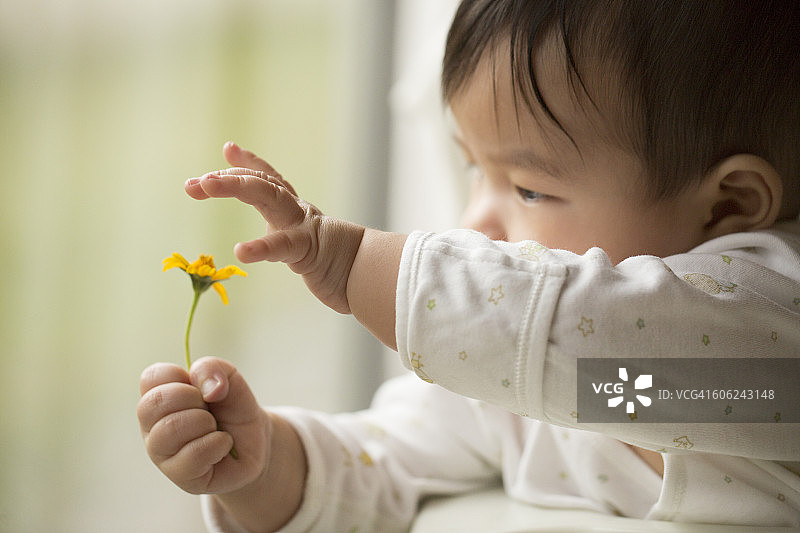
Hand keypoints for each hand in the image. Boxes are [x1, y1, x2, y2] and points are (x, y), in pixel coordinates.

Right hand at [137, 357, 268, 494]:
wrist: (255, 443)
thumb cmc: (234, 410)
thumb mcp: (231, 381)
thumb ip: (215, 370)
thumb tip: (209, 389)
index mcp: (160, 397)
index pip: (151, 377)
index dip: (181, 377)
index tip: (199, 387)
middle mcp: (153, 425)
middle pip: (154, 402)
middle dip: (192, 398)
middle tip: (209, 409)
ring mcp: (162, 453)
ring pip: (170, 429)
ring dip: (205, 422)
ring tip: (215, 428)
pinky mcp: (179, 475)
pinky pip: (193, 454)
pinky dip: (217, 443)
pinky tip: (222, 445)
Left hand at [185, 143, 364, 313]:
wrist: (374, 276)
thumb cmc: (342, 267)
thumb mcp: (309, 250)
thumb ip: (293, 240)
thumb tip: (288, 243)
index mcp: (297, 213)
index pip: (271, 180)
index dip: (249, 163)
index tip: (228, 149)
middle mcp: (298, 212)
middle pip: (261, 184)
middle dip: (227, 178)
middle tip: (195, 184)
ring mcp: (303, 227)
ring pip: (267, 196)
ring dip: (234, 186)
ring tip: (205, 185)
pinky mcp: (309, 250)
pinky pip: (283, 246)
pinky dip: (261, 247)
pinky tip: (241, 251)